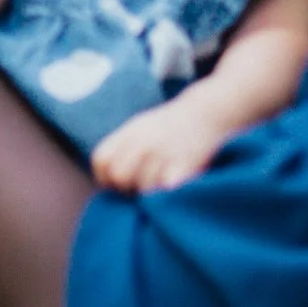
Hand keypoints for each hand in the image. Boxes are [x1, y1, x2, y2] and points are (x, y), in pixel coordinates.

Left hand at [89, 96, 236, 193]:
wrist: (206, 113)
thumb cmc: (170, 126)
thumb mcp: (140, 127)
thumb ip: (122, 148)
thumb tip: (106, 180)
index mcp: (129, 132)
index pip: (101, 160)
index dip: (104, 177)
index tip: (116, 183)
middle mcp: (142, 141)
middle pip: (119, 176)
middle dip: (126, 188)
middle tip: (140, 187)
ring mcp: (162, 153)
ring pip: (143, 188)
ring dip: (151, 193)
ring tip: (161, 183)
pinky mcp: (184, 165)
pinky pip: (165, 190)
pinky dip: (168, 193)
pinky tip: (173, 185)